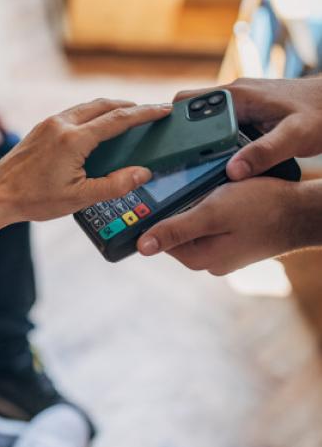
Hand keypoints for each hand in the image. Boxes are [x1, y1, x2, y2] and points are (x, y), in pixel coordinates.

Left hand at [0, 99, 172, 254]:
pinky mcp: (40, 128)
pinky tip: (98, 127)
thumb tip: (142, 173)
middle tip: (150, 112)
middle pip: (104, 105)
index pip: (119, 119)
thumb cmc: (33, 199)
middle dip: (130, 106)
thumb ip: (114, 185)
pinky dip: (92, 114)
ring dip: (110, 108)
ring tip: (128, 117)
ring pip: (87, 106)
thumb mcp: (79, 198)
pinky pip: (73, 113)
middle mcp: (61, 124)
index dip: (145, 113)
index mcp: (73, 139)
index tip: (164, 109)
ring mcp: (48, 123)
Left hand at [136, 178, 309, 274]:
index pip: (159, 238)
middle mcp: (208, 261)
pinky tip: (220, 194)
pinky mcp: (235, 242)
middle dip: (176, 209)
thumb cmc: (262, 208)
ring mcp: (223, 253)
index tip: (154, 194)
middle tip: (185, 185)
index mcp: (199, 259)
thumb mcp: (213, 213)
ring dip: (194, 206)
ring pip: (194, 226)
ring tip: (207, 188)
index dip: (154, 216)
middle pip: (176, 232)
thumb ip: (176, 229)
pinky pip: (212, 225)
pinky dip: (211, 209)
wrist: (305, 210)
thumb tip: (142, 247)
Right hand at [174, 77, 321, 179]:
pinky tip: (213, 163)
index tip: (164, 150)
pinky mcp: (246, 114)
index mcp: (237, 96)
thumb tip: (233, 172)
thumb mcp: (296, 136)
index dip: (171, 125)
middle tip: (170, 162)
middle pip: (188, 112)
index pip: (187, 103)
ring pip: (201, 121)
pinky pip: (217, 126)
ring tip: (186, 166)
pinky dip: (210, 143)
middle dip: (177, 135)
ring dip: (194, 141)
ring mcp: (239, 104)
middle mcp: (233, 96)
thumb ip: (265, 153)